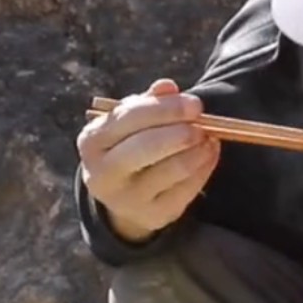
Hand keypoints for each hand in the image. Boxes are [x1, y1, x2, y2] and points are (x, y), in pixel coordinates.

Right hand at [78, 79, 219, 241]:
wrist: (123, 195)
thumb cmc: (128, 144)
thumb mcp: (130, 121)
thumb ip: (149, 102)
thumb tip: (168, 87)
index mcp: (92, 141)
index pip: (129, 118)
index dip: (166, 109)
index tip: (194, 104)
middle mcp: (103, 174)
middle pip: (147, 147)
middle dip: (180, 132)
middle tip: (202, 124)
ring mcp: (128, 199)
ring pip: (172, 169)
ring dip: (198, 150)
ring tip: (209, 137)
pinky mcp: (155, 215)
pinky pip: (188, 189)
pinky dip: (205, 167)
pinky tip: (209, 153)